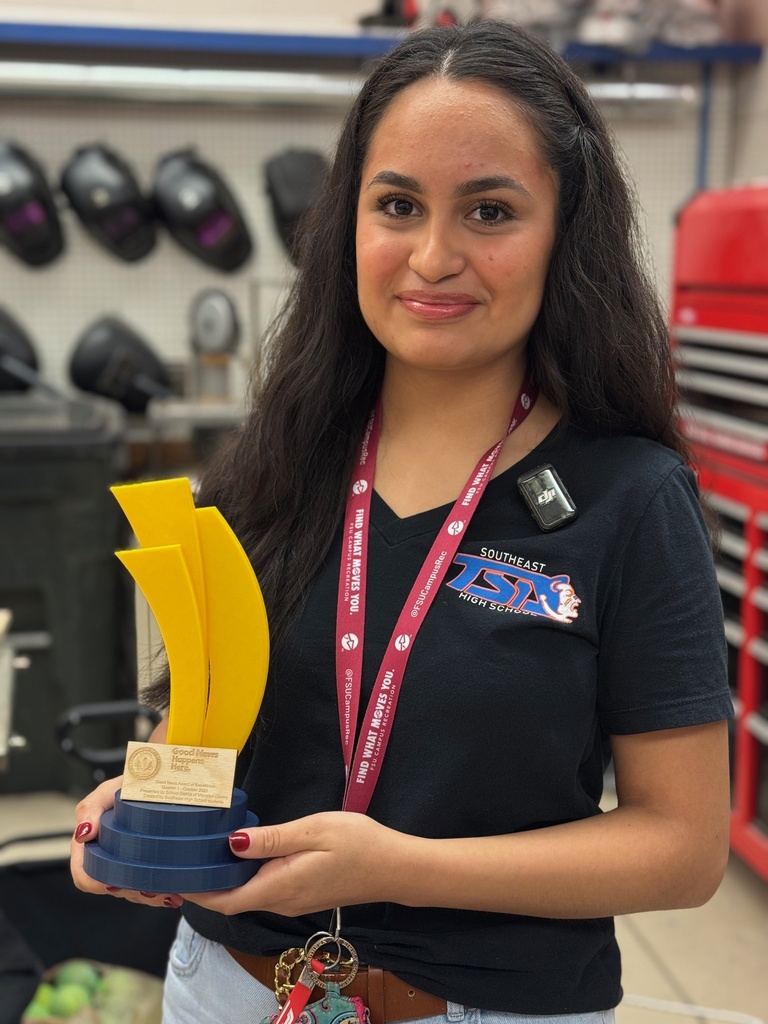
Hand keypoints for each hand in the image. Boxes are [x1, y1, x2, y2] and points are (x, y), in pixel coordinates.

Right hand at [70, 775, 182, 909]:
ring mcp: (127, 864)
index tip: (112, 884)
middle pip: (112, 888)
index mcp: (92, 843)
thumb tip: (83, 834)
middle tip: (152, 891)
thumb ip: (91, 807)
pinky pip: (150, 888)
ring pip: (133, 892)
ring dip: (150, 896)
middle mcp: (107, 857)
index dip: (94, 882)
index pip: (83, 874)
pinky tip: (176, 892)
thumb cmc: (131, 785)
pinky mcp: (147, 867)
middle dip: (132, 893)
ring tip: (169, 893)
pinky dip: (162, 893)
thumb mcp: (110, 789)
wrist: (160, 780)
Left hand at [183, 811, 410, 916]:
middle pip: (232, 899)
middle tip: (182, 852)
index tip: (172, 875)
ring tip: (204, 848)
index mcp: (279, 887)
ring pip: (248, 893)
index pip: (225, 901)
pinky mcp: (302, 892)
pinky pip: (264, 888)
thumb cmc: (359, 844)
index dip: (196, 892)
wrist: (395, 866)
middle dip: (205, 882)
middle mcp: (281, 901)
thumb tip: (232, 844)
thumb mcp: (314, 831)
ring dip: (225, 878)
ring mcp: (292, 900)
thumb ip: (272, 840)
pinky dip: (245, 875)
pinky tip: (242, 852)